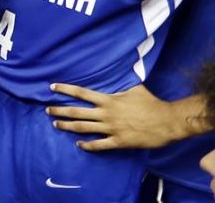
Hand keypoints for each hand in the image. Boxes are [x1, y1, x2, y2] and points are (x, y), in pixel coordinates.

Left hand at [46, 83, 176, 150]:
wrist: (167, 122)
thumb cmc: (151, 103)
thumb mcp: (135, 88)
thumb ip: (121, 83)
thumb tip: (118, 70)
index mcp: (108, 100)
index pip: (81, 93)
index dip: (65, 89)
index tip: (52, 87)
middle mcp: (106, 114)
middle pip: (77, 112)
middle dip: (60, 110)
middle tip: (47, 110)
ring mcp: (111, 129)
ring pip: (83, 128)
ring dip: (67, 126)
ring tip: (56, 124)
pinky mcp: (118, 142)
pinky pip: (99, 145)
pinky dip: (87, 145)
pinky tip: (79, 144)